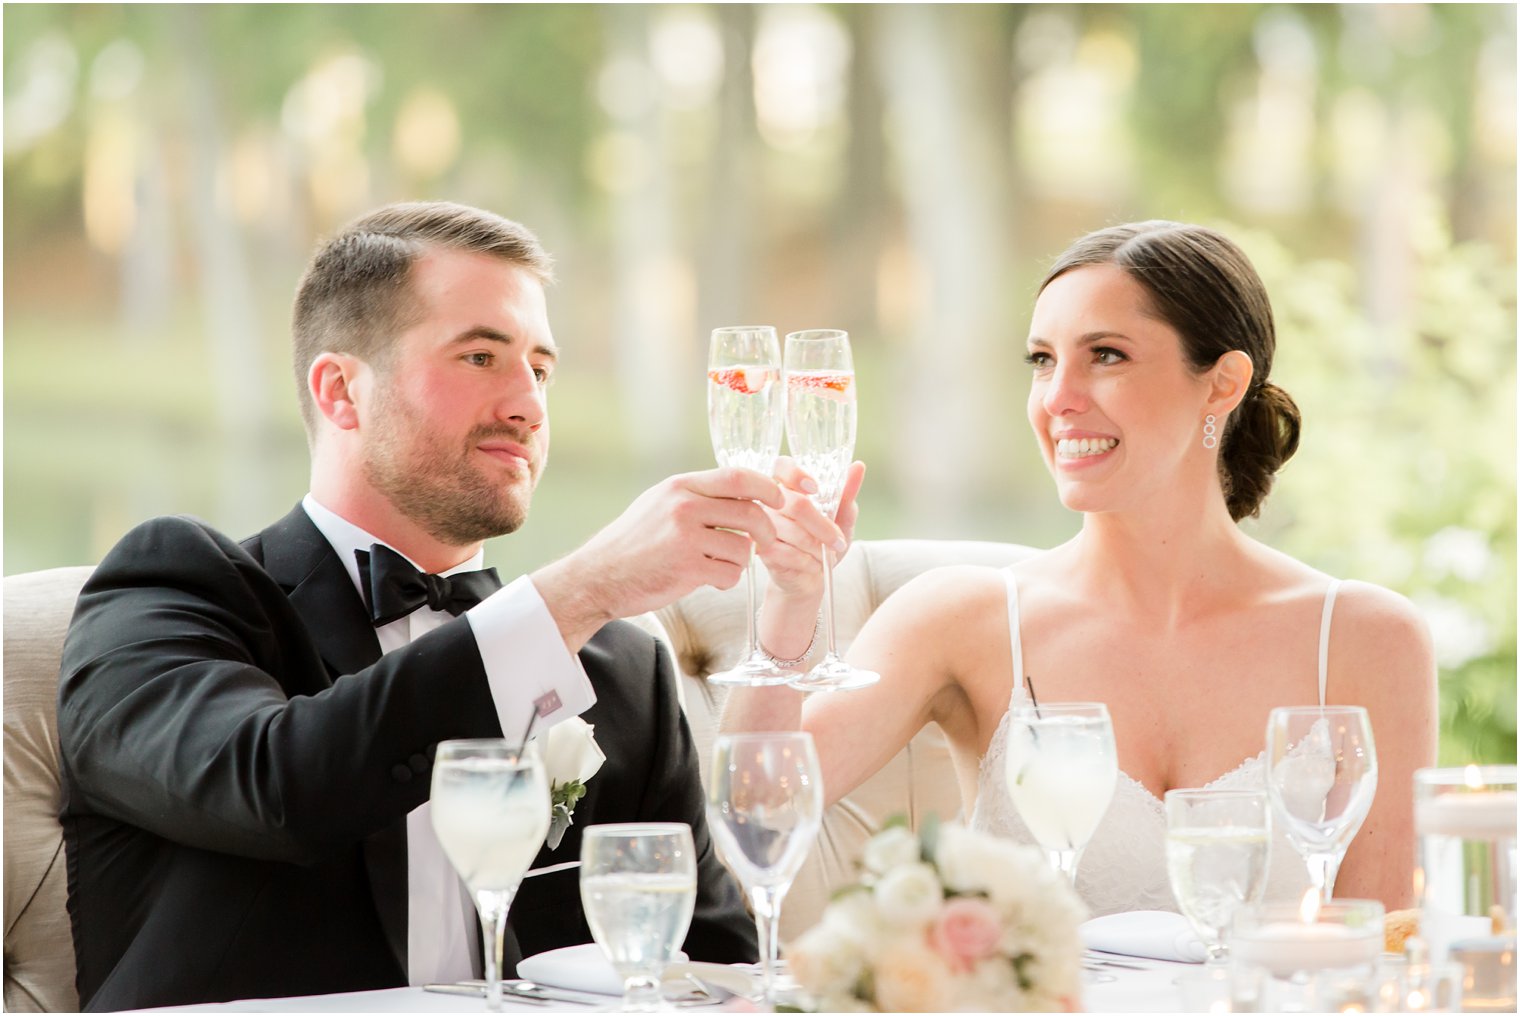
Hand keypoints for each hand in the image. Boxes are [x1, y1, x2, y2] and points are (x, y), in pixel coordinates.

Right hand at [532, 467, 783, 649]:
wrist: (598, 577)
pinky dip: (726, 580)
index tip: (780, 499)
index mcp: (680, 486)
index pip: (738, 477)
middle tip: (766, 541)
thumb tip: (742, 492)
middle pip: (751, 513)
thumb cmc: (632, 543)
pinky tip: (709, 580)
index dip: (767, 488)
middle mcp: (684, 507)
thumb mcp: (659, 503)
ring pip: (744, 548)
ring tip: (719, 564)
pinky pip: (730, 574)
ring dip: (740, 561)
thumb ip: (696, 495)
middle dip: (767, 530)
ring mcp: (685, 538)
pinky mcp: (687, 569)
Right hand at [759, 457, 865, 603]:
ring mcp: (762, 526)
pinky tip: (812, 564)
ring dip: (818, 548)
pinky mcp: (761, 550)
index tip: (816, 489)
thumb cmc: (823, 542)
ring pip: (794, 532)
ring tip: (826, 555)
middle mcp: (770, 503)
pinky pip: (786, 553)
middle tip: (838, 542)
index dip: (797, 474)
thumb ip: (846, 493)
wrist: (810, 578)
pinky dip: (808, 562)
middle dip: (824, 527)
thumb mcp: (841, 517)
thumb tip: (858, 467)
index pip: (782, 466)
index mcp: (787, 487)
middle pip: (797, 505)